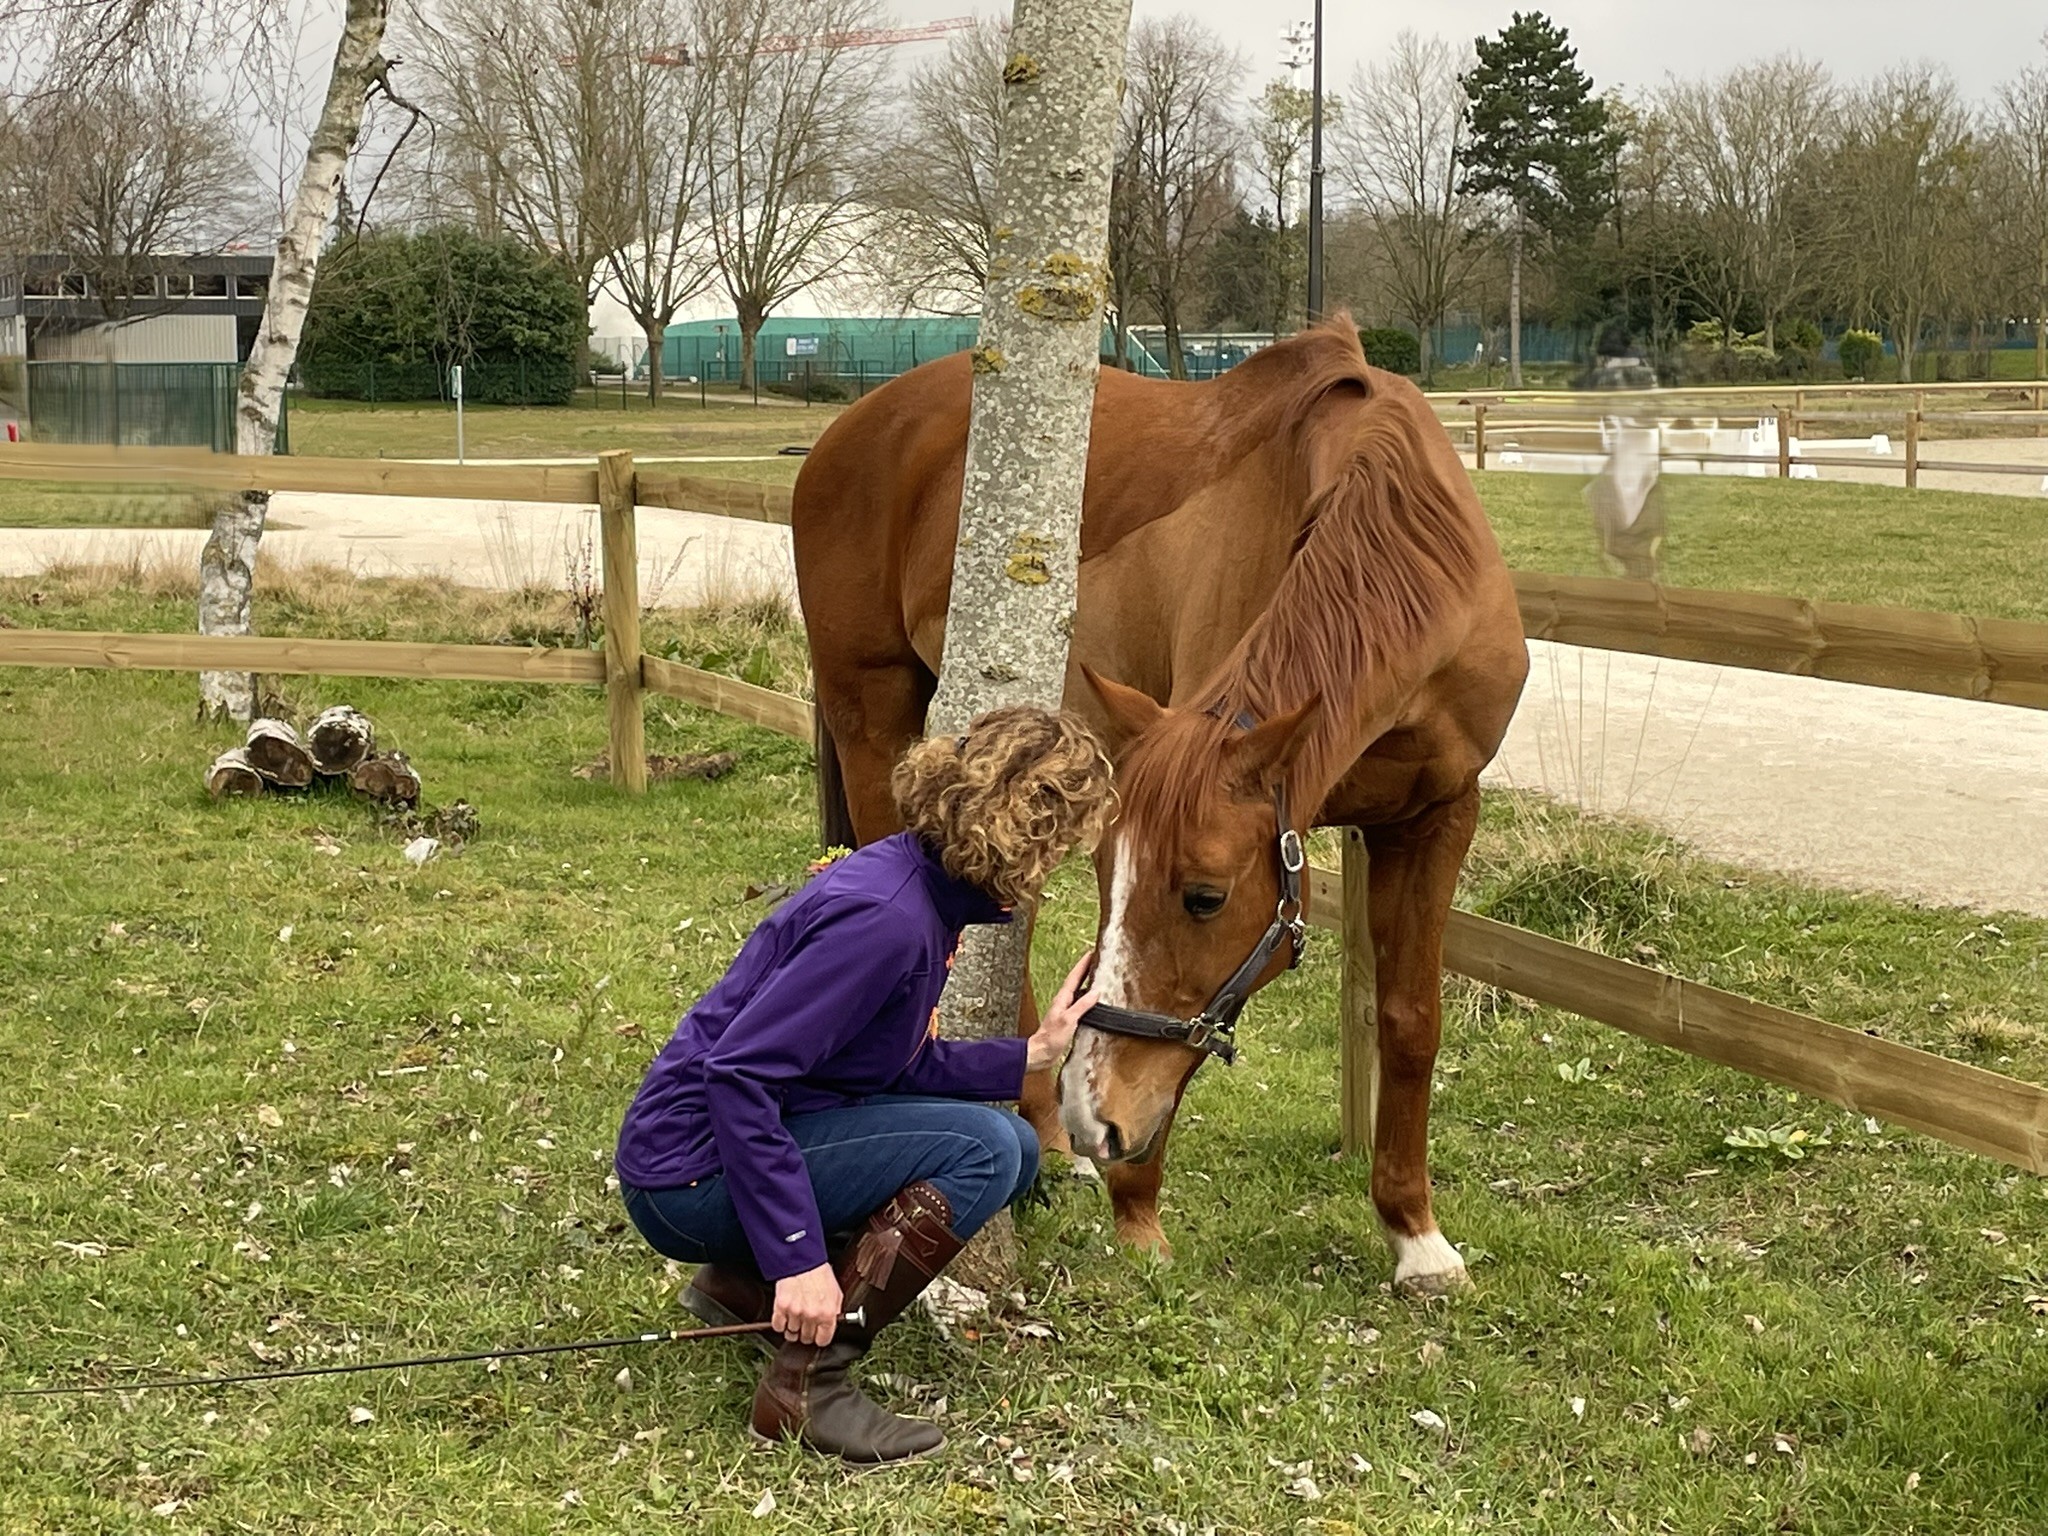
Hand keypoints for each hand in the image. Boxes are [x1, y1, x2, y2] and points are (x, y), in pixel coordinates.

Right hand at [772, 1264, 842, 1345]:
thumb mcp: (836, 1293)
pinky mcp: (781, 1307)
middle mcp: (811, 1316)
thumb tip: (833, 1324)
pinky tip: (785, 1316)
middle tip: (806, 1323)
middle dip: (807, 1333)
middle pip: (806, 1339)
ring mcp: (795, 1313)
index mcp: (827, 1314)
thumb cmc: (819, 1273)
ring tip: (796, 1317)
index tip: (818, 1335)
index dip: (820, 1338)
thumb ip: (835, 1312)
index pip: (823, 1340)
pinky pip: (778, 1326)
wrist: (802, 1259)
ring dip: (793, 1328)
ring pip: (791, 1334)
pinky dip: (780, 1323)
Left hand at [1025, 949, 1099, 1074]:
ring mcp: (1065, 1010)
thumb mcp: (1068, 1020)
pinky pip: (1079, 1002)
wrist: (1041, 1052)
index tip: (1091, 954)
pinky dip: (1086, 997)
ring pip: (1077, 990)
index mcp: (1062, 999)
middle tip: (1095, 959)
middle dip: (1085, 969)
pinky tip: (1091, 1000)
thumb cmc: (1051, 1038)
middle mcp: (1063, 1002)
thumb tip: (1095, 992)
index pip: (1074, 977)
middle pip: (1075, 981)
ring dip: (1085, 981)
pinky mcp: (1067, 1019)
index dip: (1083, 965)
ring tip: (1095, 975)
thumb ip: (1082, 1006)